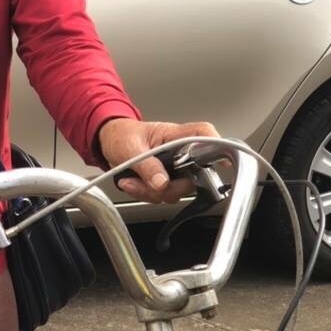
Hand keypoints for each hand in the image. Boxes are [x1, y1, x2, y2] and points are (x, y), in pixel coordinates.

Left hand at [97, 118, 218, 203]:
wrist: (109, 141)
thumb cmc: (121, 135)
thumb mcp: (129, 148)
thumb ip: (146, 166)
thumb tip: (162, 182)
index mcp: (174, 135)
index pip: (203, 135)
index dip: (217, 147)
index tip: (222, 163)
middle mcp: (179, 151)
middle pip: (193, 175)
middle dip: (168, 187)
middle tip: (145, 182)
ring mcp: (174, 167)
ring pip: (176, 191)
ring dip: (151, 192)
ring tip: (132, 180)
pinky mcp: (166, 180)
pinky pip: (163, 196)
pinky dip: (145, 194)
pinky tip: (132, 183)